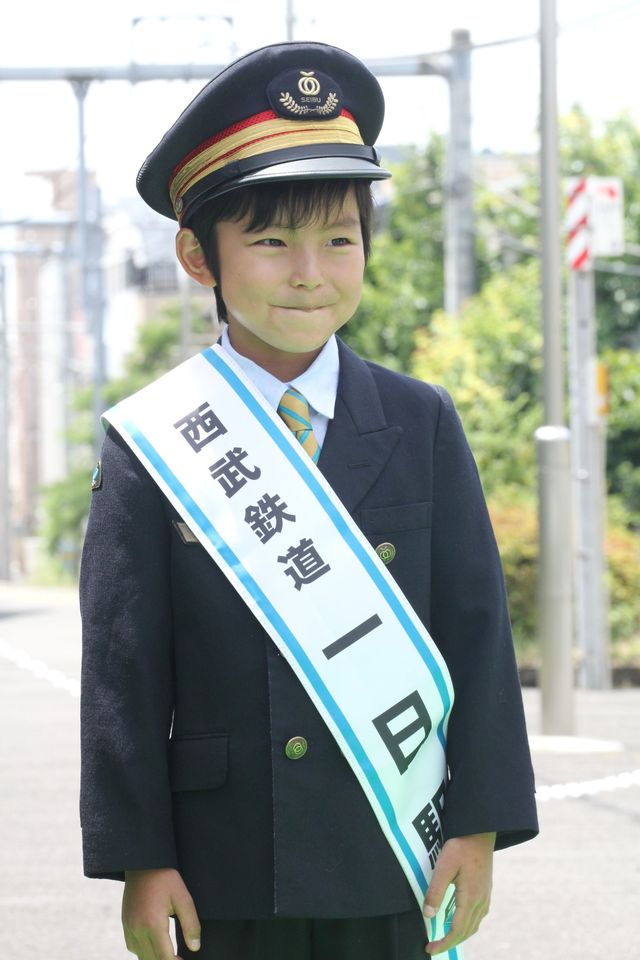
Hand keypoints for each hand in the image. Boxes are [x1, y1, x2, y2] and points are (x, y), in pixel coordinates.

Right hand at [122, 868, 200, 959]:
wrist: (142, 863)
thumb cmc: (165, 878)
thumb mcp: (183, 897)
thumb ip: (190, 924)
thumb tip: (195, 947)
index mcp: (153, 924)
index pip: (164, 957)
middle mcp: (138, 929)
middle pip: (152, 959)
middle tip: (179, 958)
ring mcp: (129, 927)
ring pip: (141, 956)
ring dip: (154, 957)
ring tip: (169, 953)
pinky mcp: (125, 923)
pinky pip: (133, 947)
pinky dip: (143, 951)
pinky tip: (154, 945)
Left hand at [422, 832, 495, 955]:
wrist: (480, 832)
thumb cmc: (461, 846)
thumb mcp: (444, 866)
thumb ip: (436, 890)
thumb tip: (428, 915)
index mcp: (470, 897)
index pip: (457, 930)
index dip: (444, 943)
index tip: (430, 949)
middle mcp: (480, 901)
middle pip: (466, 932)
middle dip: (450, 943)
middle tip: (434, 947)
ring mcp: (485, 897)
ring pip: (473, 926)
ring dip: (459, 936)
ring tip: (444, 938)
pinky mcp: (486, 891)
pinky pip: (477, 917)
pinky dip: (466, 926)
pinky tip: (458, 921)